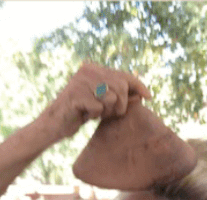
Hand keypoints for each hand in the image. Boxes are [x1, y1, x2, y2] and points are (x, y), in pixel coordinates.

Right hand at [36, 62, 151, 142]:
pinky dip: (95, 114)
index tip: (150, 96)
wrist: (56, 123)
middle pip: (121, 87)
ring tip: (96, 112)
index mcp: (95, 69)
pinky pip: (98, 107)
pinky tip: (85, 113)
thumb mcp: (105, 104)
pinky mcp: (75, 94)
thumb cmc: (82, 113)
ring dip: (107, 110)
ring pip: (111, 97)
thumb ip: (121, 98)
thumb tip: (143, 95)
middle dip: (121, 105)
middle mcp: (88, 70)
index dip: (138, 85)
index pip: (123, 75)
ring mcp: (80, 81)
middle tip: (110, 113)